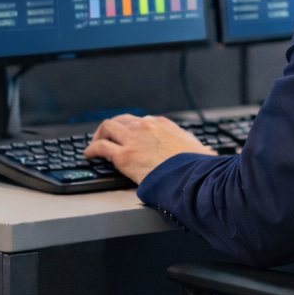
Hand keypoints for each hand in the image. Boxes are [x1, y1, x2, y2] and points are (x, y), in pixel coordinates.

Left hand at [83, 114, 216, 183]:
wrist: (189, 174)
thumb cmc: (195, 164)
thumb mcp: (198, 148)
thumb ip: (194, 146)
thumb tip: (204, 151)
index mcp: (163, 124)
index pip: (141, 121)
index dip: (131, 127)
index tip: (128, 134)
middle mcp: (146, 126)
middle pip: (121, 120)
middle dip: (111, 128)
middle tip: (107, 137)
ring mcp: (133, 139)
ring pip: (107, 128)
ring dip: (99, 135)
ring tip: (94, 144)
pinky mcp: (124, 155)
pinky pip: (101, 147)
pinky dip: (92, 149)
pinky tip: (88, 154)